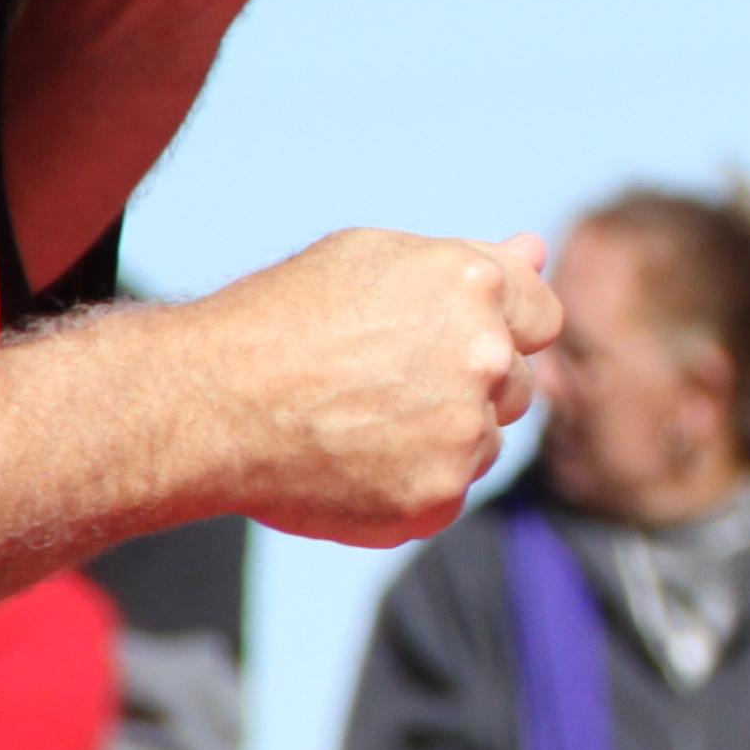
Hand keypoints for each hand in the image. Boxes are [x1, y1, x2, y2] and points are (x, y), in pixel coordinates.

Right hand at [192, 230, 560, 545]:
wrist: (207, 404)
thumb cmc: (281, 318)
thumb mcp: (372, 260)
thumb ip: (469, 262)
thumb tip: (537, 251)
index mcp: (475, 286)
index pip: (542, 316)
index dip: (499, 329)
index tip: (446, 342)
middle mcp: (484, 357)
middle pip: (516, 383)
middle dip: (470, 385)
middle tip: (384, 384)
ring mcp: (463, 434)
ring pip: (484, 440)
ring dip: (443, 436)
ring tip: (359, 421)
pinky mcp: (436, 498)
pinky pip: (449, 492)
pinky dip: (413, 484)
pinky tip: (353, 461)